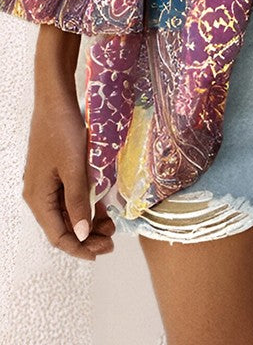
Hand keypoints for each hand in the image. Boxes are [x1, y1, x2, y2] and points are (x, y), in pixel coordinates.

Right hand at [22, 87, 115, 261]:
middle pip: (62, 226)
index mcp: (39, 197)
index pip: (58, 235)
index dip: (79, 248)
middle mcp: (39, 194)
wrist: (56, 100)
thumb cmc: (63, 131)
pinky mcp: (56, 172)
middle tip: (112, 240)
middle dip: (86, 237)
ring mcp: (47, 183)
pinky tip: (103, 209)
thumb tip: (82, 234)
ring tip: (111, 226)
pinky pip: (70, 197)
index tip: (101, 253)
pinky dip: (85, 205)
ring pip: (67, 212)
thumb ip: (78, 202)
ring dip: (87, 223)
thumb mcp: (75, 168)